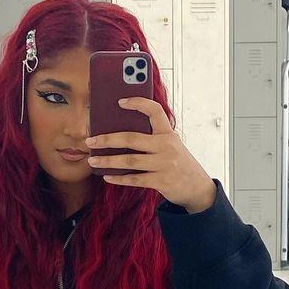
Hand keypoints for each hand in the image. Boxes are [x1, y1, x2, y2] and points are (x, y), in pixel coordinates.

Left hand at [85, 98, 217, 212]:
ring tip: (93, 159)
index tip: (120, 101)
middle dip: (108, 139)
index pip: (154, 111)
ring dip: (108, 160)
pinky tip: (107, 176)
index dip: (138, 103)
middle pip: (132, 138)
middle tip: (90, 140)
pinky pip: (135, 179)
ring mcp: (164, 164)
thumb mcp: (171, 146)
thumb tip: (119, 136)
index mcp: (168, 133)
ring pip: (130, 161)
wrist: (197, 188)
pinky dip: (119, 178)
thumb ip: (152, 139)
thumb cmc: (178, 163)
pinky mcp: (161, 181)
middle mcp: (167, 146)